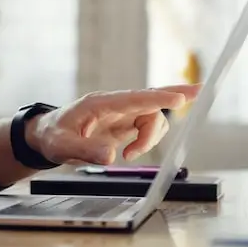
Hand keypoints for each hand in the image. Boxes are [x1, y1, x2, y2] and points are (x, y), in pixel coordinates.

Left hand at [27, 85, 200, 164]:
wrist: (46, 136)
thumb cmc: (52, 136)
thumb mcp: (61, 146)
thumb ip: (84, 150)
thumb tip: (110, 155)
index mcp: (100, 104)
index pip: (134, 99)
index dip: (157, 99)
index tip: (179, 99)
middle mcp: (115, 105)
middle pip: (151, 99)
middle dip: (175, 95)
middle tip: (201, 91)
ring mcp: (121, 114)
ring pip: (152, 118)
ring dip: (151, 138)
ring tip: (130, 154)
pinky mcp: (124, 125)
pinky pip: (147, 128)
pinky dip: (147, 142)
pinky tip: (132, 153)